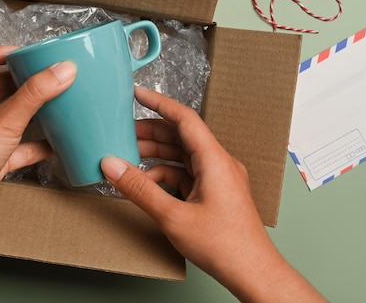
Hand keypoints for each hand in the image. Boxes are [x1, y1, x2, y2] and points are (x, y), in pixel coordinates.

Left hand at [0, 46, 75, 299]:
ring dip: (31, 111)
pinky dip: (35, 143)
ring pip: (9, 116)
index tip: (19, 54)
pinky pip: (18, 145)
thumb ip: (35, 94)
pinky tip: (55, 143)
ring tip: (55, 102)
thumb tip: (62, 70)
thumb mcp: (4, 120)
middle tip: (47, 76)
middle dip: (22, 82)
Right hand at [101, 86, 325, 302]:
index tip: (138, 94)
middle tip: (123, 133)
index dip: (159, 103)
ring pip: (183, 156)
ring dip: (156, 156)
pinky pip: (187, 175)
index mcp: (214, 159)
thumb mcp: (173, 215)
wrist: (253, 272)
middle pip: (181, 136)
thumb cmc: (224, 245)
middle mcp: (219, 163)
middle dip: (151, 133)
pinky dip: (166, 176)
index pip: (184, 118)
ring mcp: (218, 178)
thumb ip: (140, 188)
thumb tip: (112, 166)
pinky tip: (147, 185)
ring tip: (129, 158)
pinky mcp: (215, 193)